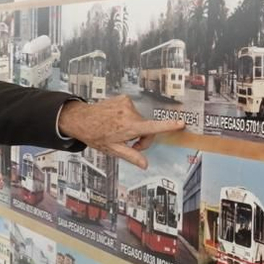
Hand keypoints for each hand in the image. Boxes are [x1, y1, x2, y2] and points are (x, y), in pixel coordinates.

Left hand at [56, 98, 183, 168]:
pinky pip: (132, 111)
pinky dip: (129, 118)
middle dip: (141, 137)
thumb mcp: (113, 149)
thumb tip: (145, 164)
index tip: (181, 123)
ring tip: (120, 131)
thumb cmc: (95, 134)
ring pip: (140, 120)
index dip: (168, 126)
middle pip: (147, 127)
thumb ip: (132, 156)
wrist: (81, 119)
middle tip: (130, 144)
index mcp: (129, 126)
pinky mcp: (124, 98)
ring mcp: (126, 103)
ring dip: (134, 127)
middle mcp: (129, 113)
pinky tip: (117, 121)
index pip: (153, 128)